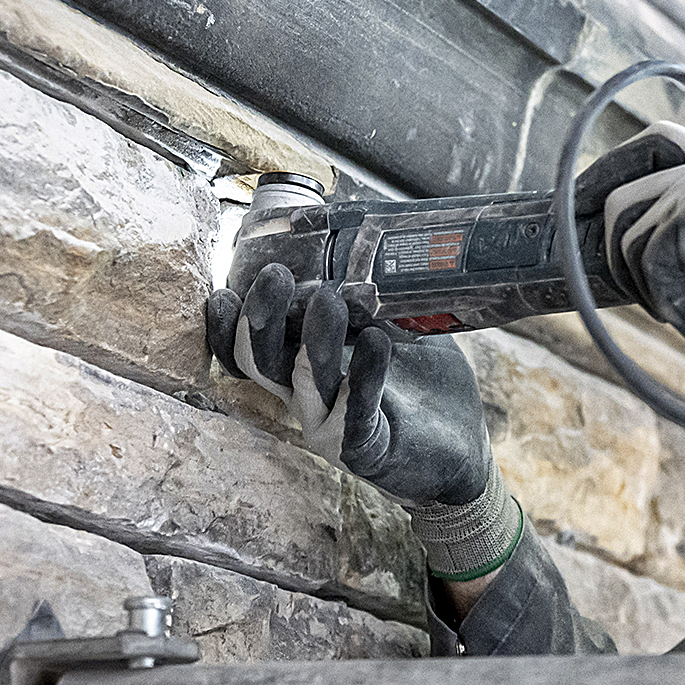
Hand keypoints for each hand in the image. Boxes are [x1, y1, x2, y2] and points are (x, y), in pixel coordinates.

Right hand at [206, 267, 491, 507]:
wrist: (459, 449)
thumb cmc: (421, 385)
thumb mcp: (397, 328)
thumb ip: (376, 296)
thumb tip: (371, 236)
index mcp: (301, 367)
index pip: (248, 348)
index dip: (226, 325)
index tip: (225, 290)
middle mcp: (305, 396)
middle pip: (260, 360)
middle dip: (261, 317)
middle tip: (274, 276)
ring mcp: (330, 424)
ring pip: (303, 380)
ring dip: (314, 338)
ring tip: (328, 299)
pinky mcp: (363, 447)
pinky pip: (357, 409)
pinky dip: (364, 373)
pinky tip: (377, 342)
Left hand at [575, 121, 684, 355]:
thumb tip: (637, 253)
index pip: (655, 141)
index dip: (609, 169)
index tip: (580, 202)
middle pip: (621, 202)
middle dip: (623, 263)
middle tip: (663, 304)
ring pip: (629, 243)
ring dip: (658, 295)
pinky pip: (654, 271)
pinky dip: (680, 312)